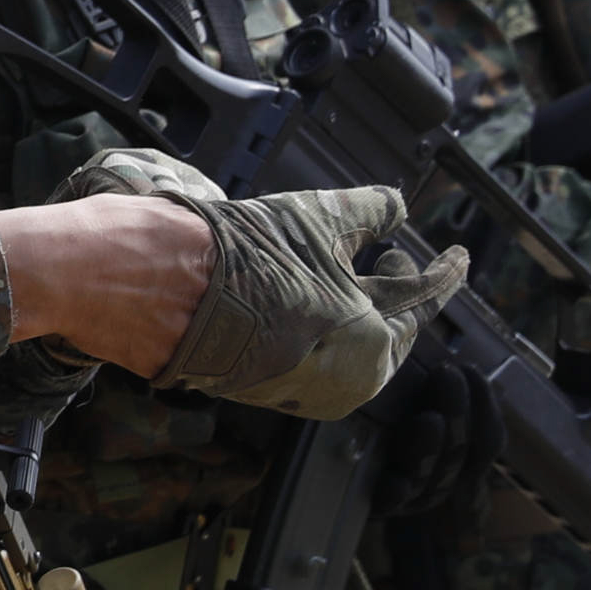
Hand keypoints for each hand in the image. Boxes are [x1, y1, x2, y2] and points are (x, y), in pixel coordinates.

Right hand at [0, 192, 216, 377]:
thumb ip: (177, 221)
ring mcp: (187, 325)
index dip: (209, 272)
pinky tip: (124, 336)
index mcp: (204, 242)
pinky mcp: (163, 358)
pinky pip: (168, 362)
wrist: (46, 270)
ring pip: (197, 337)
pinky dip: (149, 354)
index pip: (232, 263)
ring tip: (140, 320)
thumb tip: (190, 229)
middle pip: (222, 303)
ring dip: (175, 332)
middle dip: (197, 304)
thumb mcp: (141, 207)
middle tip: (164, 300)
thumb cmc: (84, 232)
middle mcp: (206, 285)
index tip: (195, 277)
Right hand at [46, 148, 466, 419]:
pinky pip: (305, 356)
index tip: (456, 256)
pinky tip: (305, 291)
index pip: (423, 303)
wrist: (135, 284)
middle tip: (398, 259)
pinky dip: (317, 324)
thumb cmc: (226, 253)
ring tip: (350, 270)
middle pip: (388, 331)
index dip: (442, 272)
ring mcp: (292, 385)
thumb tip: (398, 204)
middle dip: (397, 293)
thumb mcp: (310, 216)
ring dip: (356, 307)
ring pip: (345, 346)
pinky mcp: (253, 383)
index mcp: (364, 343)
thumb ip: (367, 211)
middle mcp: (334, 378)